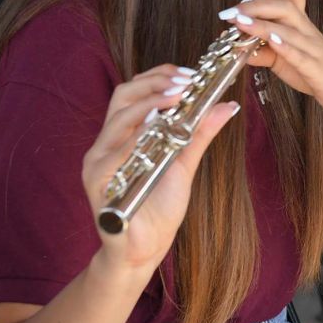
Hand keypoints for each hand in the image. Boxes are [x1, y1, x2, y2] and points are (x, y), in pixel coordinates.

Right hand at [83, 64, 239, 271]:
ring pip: (118, 119)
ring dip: (149, 103)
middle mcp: (106, 144)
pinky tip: (157, 131)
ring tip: (178, 97)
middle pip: (122, 96)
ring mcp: (98, 162)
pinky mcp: (96, 183)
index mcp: (124, 135)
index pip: (134, 92)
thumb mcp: (185, 162)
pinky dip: (137, 138)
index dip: (159, 77)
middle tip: (186, 83)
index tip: (190, 74)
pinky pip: (113, 154)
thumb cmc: (160, 207)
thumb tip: (225, 104)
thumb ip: (200, 133)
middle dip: (154, 83)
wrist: (146, 248)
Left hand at [221, 0, 322, 120]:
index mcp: (300, 25)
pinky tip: (271, 42)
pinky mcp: (316, 69)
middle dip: (256, 5)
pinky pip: (301, 55)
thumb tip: (237, 47)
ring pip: (289, 29)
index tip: (239, 5)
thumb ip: (262, 53)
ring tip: (240, 22)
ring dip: (262, 24)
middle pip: (286, 5)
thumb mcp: (285, 60)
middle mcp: (307, 32)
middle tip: (232, 13)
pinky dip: (285, 47)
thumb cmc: (317, 70)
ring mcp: (313, 49)